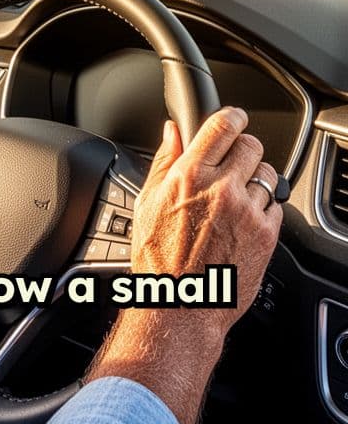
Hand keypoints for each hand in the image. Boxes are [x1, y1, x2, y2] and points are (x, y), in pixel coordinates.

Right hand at [87, 106, 281, 423]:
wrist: (180, 307)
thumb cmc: (158, 261)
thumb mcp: (148, 203)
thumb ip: (165, 161)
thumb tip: (173, 131)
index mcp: (190, 175)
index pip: (223, 125)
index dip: (232, 117)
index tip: (234, 119)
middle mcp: (222, 188)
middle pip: (251, 145)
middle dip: (243, 150)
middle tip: (233, 164)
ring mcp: (247, 211)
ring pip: (268, 174)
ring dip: (255, 180)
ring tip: (237, 199)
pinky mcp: (266, 234)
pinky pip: (276, 205)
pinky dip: (264, 209)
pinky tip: (243, 222)